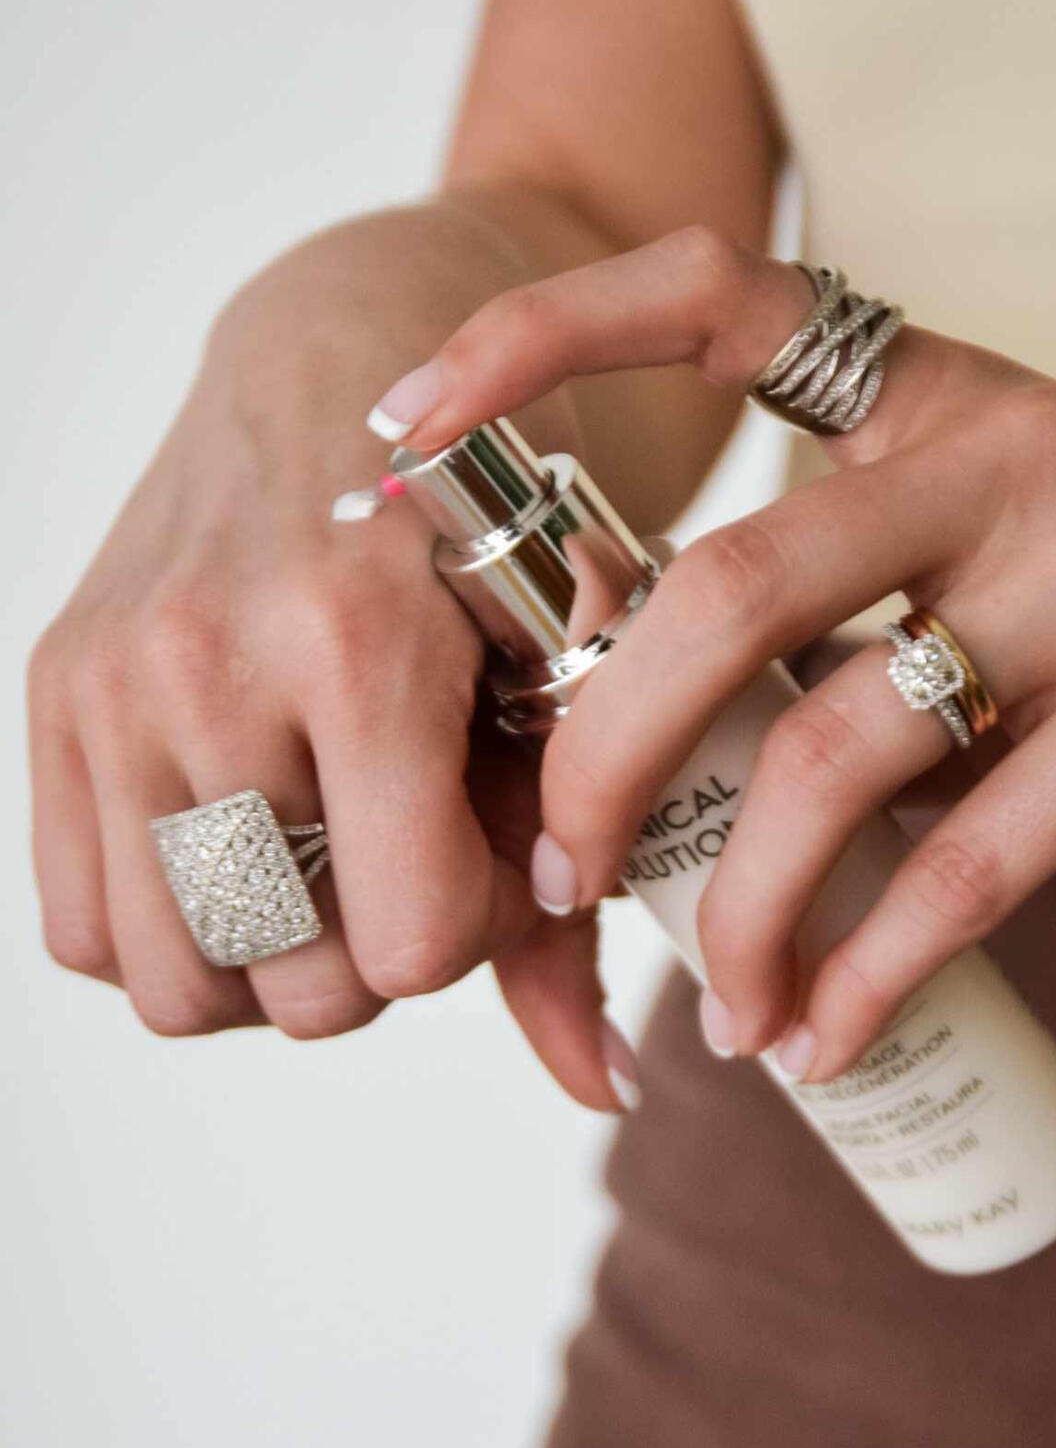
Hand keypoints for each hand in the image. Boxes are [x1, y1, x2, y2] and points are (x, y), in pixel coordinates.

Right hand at [26, 211, 640, 1115]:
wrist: (345, 353)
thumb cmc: (487, 515)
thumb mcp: (563, 676)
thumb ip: (574, 892)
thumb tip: (609, 1094)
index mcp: (358, 644)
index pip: (406, 946)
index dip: (475, 927)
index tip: (494, 851)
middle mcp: (206, 663)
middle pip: (297, 987)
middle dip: (381, 950)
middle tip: (414, 848)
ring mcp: (108, 681)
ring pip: (176, 983)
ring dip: (271, 960)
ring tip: (327, 861)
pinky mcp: (51, 688)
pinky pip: (80, 927)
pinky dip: (170, 929)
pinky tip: (246, 846)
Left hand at [375, 224, 1055, 1082]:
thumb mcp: (964, 525)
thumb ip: (814, 598)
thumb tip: (616, 755)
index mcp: (924, 384)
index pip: (712, 294)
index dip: (541, 337)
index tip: (400, 428)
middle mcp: (1006, 451)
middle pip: (727, 592)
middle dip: (600, 754)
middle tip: (553, 869)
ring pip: (832, 756)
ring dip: (736, 910)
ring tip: (713, 1000)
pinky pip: (961, 873)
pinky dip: (862, 975)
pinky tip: (814, 1035)